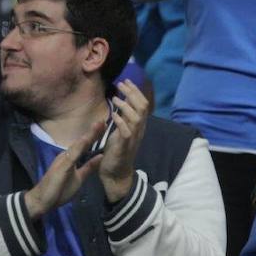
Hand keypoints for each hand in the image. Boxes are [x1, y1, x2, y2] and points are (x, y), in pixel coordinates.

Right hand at [24, 121, 105, 218]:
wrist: (41, 201)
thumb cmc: (59, 190)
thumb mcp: (79, 178)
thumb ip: (88, 167)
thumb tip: (100, 157)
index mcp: (71, 158)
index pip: (85, 145)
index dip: (95, 135)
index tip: (105, 126)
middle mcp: (67, 155)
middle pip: (82, 142)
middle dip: (93, 131)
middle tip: (104, 120)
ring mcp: (63, 160)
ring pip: (78, 145)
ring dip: (89, 135)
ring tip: (98, 125)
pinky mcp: (61, 167)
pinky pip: (71, 156)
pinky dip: (79, 147)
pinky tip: (86, 140)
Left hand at [99, 80, 150, 202]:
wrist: (116, 174)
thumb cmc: (117, 151)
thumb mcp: (121, 131)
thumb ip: (124, 118)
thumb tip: (122, 102)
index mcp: (138, 125)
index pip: (142, 104)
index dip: (136, 91)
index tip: (126, 81)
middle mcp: (139, 130)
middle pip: (142, 107)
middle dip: (132, 93)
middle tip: (121, 84)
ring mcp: (133, 138)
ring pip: (137, 117)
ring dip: (126, 105)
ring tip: (115, 98)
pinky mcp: (125, 147)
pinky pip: (127, 131)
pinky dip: (121, 121)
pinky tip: (113, 114)